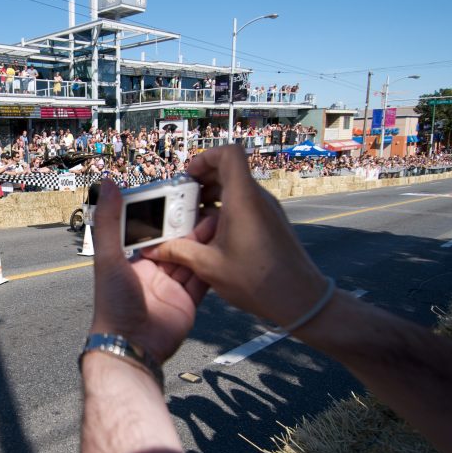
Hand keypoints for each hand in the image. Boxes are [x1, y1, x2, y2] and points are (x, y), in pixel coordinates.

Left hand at [90, 180, 210, 364]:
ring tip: (219, 219)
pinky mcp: (187, 301)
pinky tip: (224, 247)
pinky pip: (202, 280)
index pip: (150, 230)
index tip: (179, 194)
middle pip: (175, 243)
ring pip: (191, 258)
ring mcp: (170, 286)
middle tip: (206, 203)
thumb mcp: (109, 258)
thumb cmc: (113, 303)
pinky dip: (212, 265)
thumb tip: (107, 183)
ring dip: (204, 241)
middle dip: (189, 225)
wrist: (132, 346)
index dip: (164, 214)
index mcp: (130, 259)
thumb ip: (109, 222)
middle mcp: (151, 271)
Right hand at [144, 145, 327, 328]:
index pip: (229, 154)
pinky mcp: (271, 222)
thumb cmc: (257, 280)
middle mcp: (258, 198)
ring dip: (212, 197)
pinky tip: (212, 234)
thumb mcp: (209, 266)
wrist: (299, 298)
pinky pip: (245, 204)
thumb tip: (152, 249)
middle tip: (183, 199)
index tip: (189, 176)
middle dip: (203, 179)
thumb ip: (178, 251)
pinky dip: (225, 210)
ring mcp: (267, 209)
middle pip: (229, 170)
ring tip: (193, 219)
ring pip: (236, 188)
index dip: (206, 157)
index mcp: (243, 200)